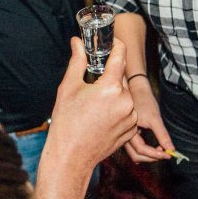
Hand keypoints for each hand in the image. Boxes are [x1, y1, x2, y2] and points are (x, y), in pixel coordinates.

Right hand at [47, 37, 137, 168]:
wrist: (71, 156)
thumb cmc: (67, 123)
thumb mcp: (69, 88)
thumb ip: (77, 61)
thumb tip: (77, 42)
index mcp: (111, 88)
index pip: (120, 56)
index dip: (116, 45)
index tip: (111, 42)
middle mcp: (125, 101)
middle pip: (121, 77)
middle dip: (109, 76)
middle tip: (93, 83)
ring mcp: (131, 117)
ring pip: (125, 96)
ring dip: (115, 94)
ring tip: (95, 105)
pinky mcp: (131, 130)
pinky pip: (128, 112)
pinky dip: (119, 110)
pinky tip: (102, 117)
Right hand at [123, 77, 175, 162]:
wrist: (136, 90)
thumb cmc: (144, 101)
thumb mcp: (155, 118)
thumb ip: (162, 135)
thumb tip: (171, 149)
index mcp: (129, 132)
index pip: (141, 151)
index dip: (156, 155)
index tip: (168, 154)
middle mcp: (124, 136)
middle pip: (136, 156)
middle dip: (152, 158)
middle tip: (165, 153)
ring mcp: (125, 136)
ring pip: (135, 154)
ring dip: (149, 155)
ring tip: (161, 149)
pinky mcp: (129, 135)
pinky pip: (136, 148)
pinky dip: (146, 151)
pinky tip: (155, 146)